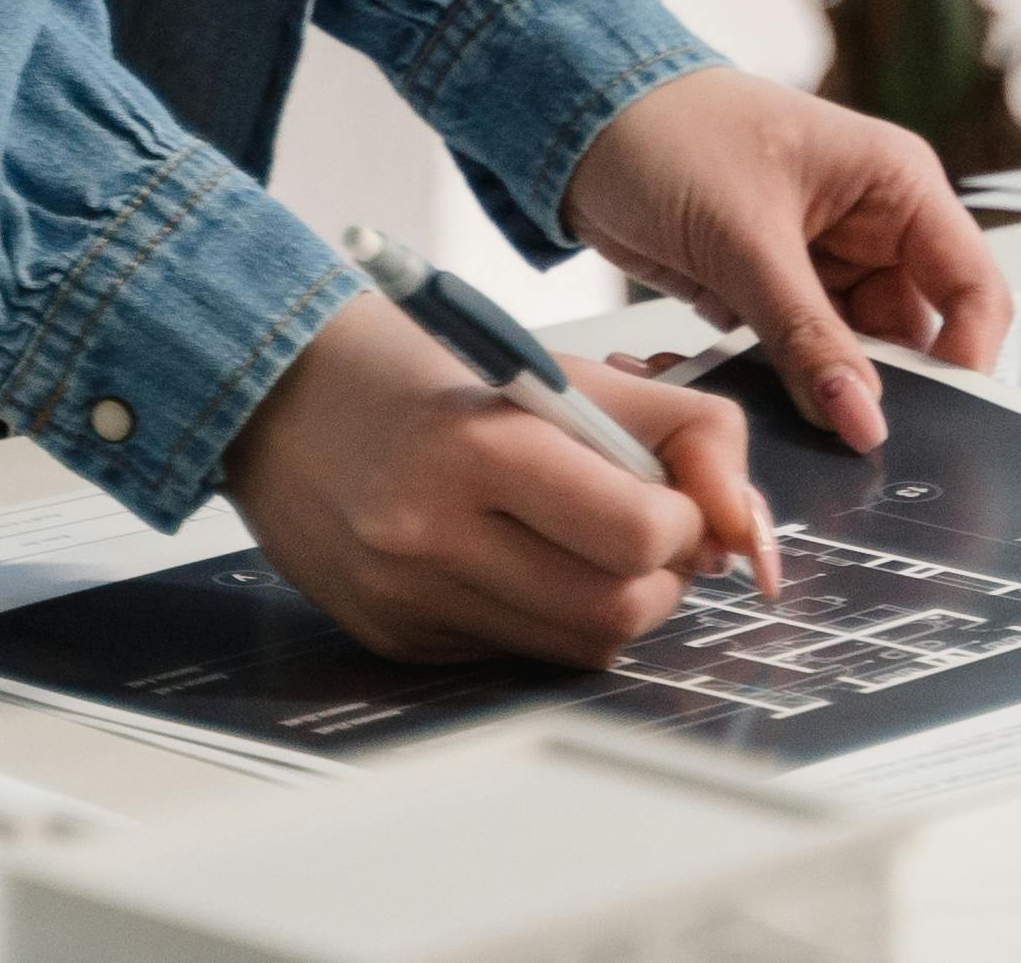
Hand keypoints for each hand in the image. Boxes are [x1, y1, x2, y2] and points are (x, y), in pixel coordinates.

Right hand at [222, 292, 769, 662]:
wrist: (278, 390)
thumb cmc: (428, 368)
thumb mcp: (562, 367)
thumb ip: (678, 428)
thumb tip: (742, 527)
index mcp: (479, 446)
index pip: (636, 533)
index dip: (684, 525)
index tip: (675, 500)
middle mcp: (432, 532)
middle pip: (614, 610)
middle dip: (662, 578)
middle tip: (650, 533)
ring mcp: (406, 597)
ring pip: (573, 647)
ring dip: (614, 604)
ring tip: (591, 546)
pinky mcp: (392, 637)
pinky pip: (512, 653)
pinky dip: (544, 617)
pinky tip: (518, 561)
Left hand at [563, 64, 1008, 452]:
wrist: (578, 123)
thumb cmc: (668, 132)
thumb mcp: (745, 238)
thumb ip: (808, 337)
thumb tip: (864, 420)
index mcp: (897, 185)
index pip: (972, 288)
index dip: (966, 359)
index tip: (932, 421)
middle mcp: (873, 228)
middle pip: (914, 338)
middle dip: (880, 390)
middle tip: (842, 440)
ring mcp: (822, 267)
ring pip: (852, 361)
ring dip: (815, 393)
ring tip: (768, 408)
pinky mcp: (773, 297)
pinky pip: (798, 362)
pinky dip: (770, 385)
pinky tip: (729, 390)